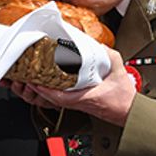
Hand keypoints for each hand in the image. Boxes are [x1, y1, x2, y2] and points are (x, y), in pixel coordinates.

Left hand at [13, 47, 136, 126]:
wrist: (128, 111)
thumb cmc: (123, 97)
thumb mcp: (118, 70)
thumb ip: (108, 55)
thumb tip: (97, 44)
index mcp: (84, 97)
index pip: (59, 96)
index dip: (44, 89)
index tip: (34, 81)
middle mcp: (77, 102)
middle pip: (51, 97)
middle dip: (37, 87)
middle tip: (27, 75)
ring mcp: (76, 103)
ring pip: (53, 98)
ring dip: (41, 88)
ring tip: (32, 77)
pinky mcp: (78, 102)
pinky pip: (59, 97)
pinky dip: (50, 89)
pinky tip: (46, 81)